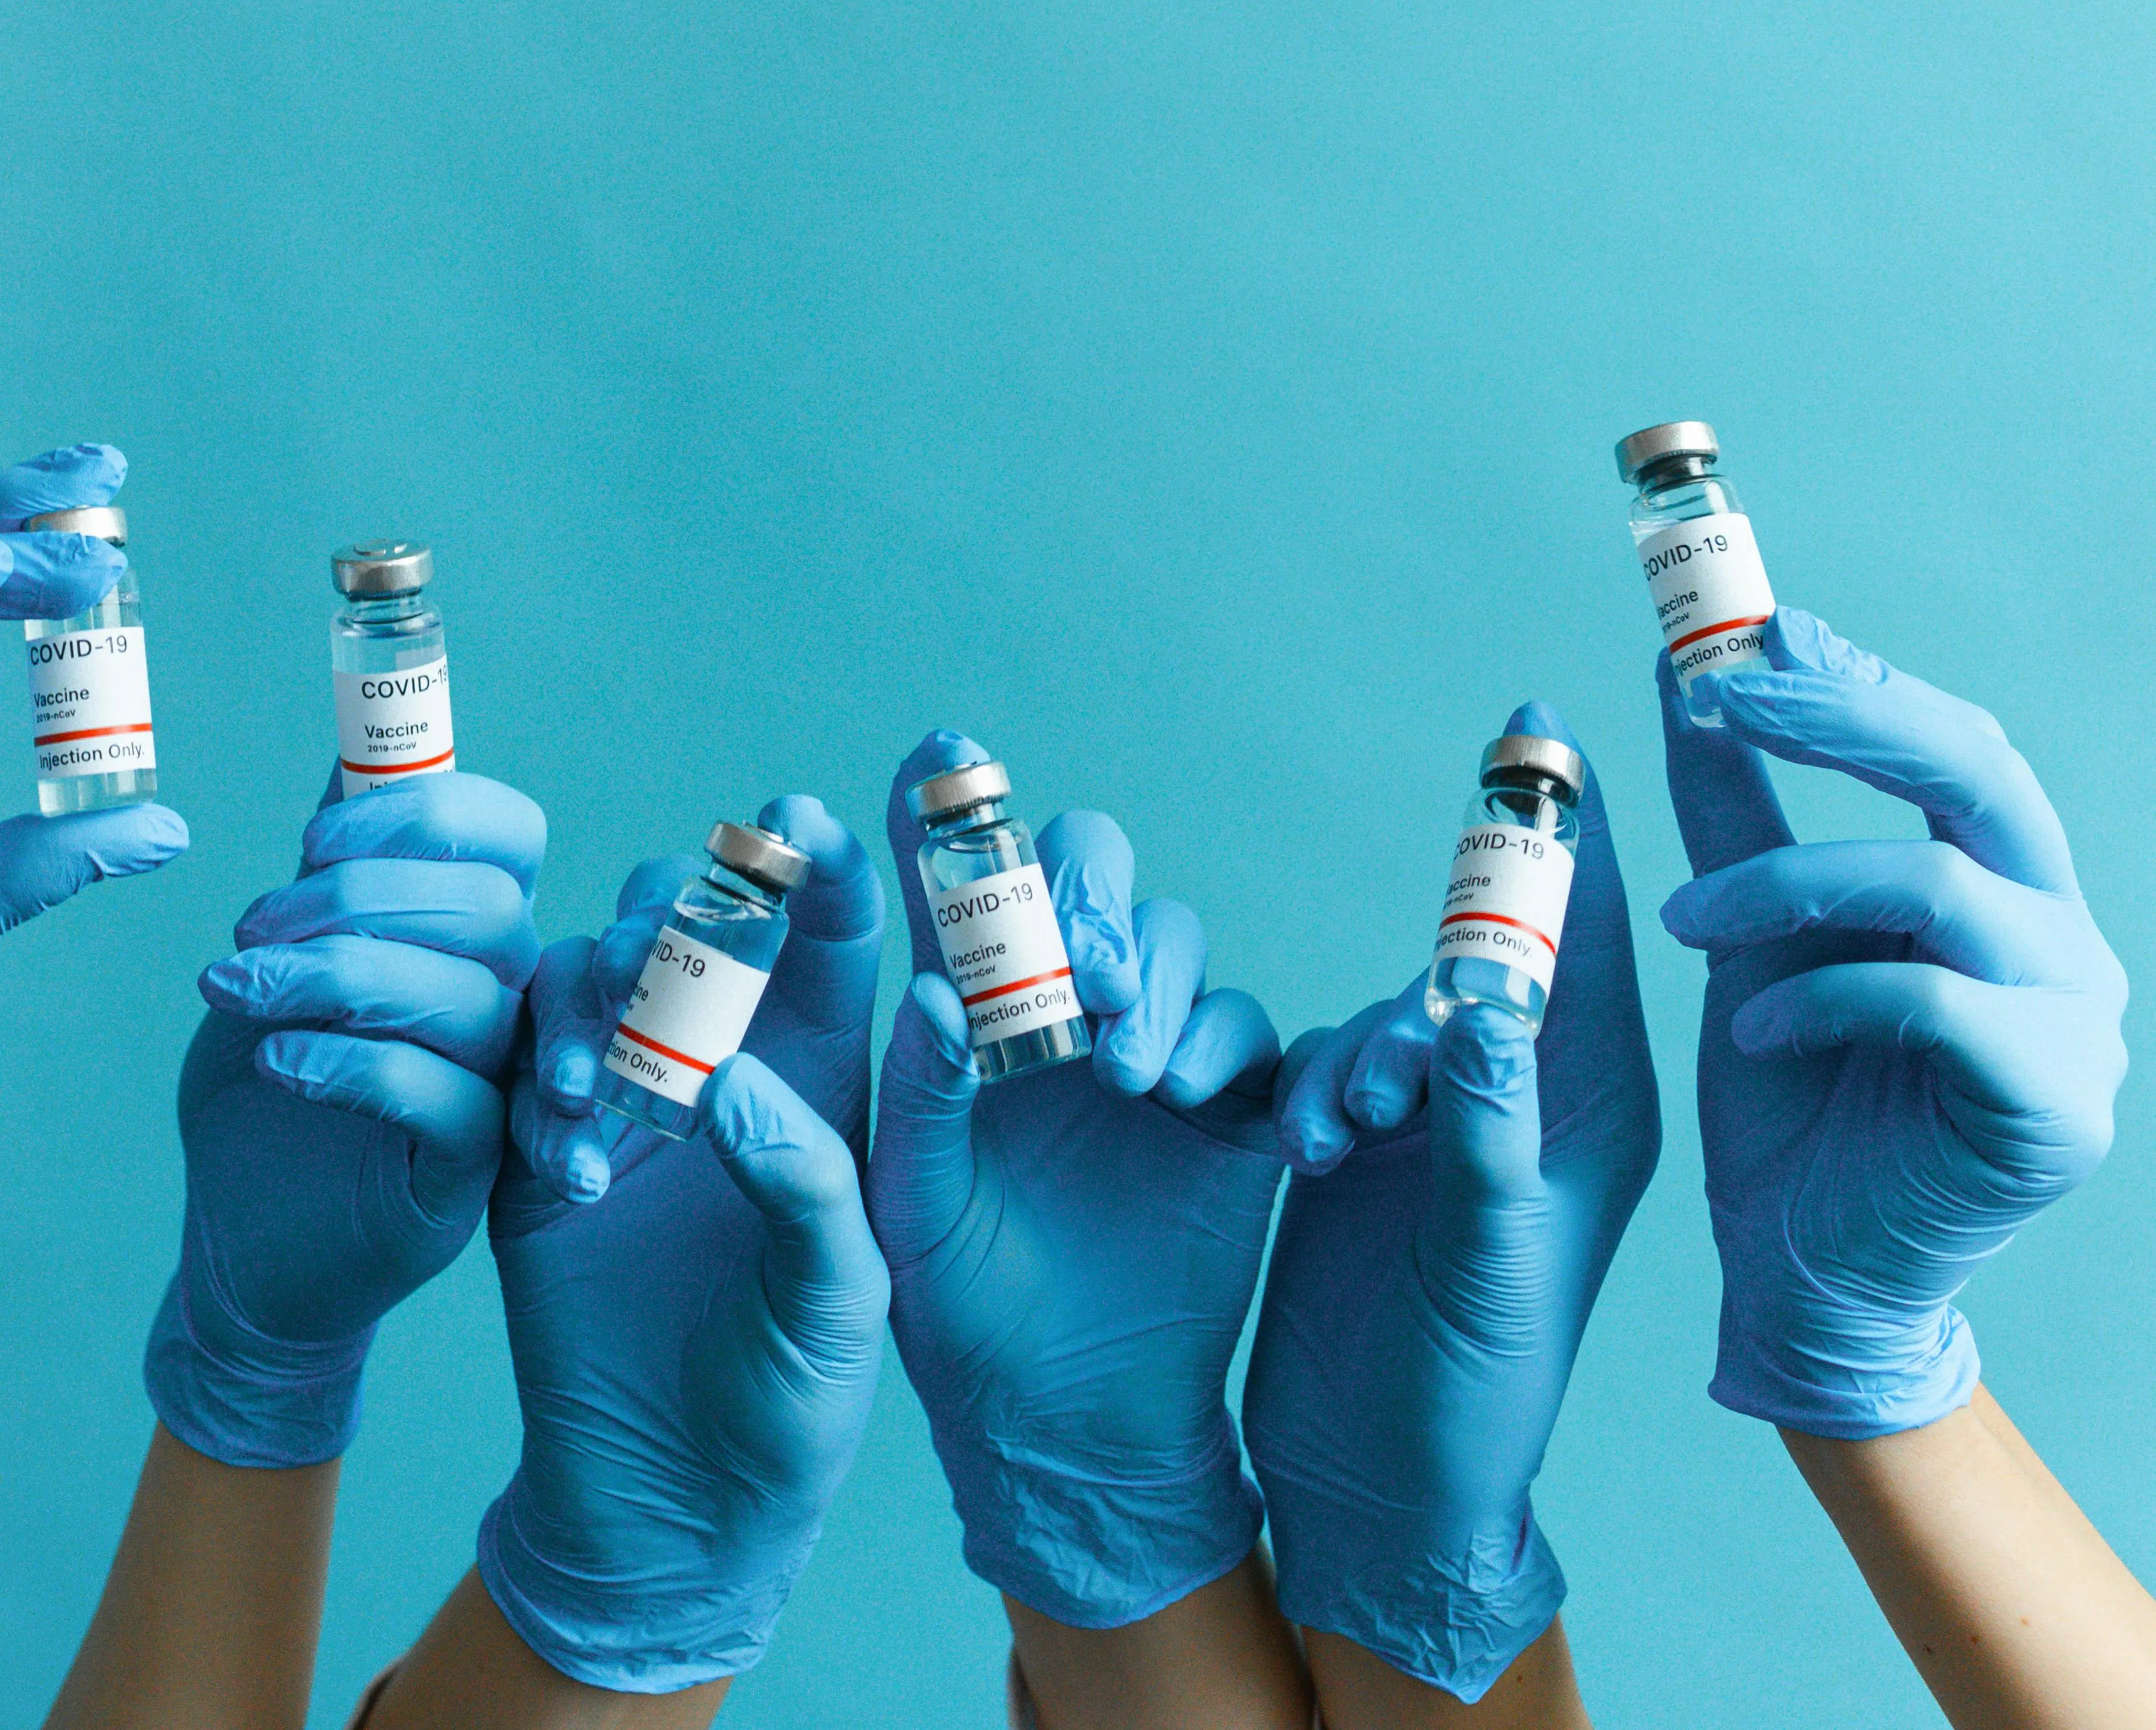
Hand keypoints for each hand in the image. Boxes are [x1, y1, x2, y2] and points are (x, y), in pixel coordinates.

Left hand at [146, 771, 544, 1466]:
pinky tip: (276, 1061)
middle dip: (360, 900)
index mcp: (469, 932)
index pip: (510, 835)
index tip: (316, 841)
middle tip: (246, 932)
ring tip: (232, 992)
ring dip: (338, 975)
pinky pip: (451, 1099)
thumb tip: (351, 756)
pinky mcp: (474, 1170)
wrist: (236, 1245)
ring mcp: (502, 1085)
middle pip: (490, 910)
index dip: (429, 814)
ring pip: (470, 1000)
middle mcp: (505, 998)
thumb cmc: (263, 1096)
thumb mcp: (279, 964)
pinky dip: (359, 1065)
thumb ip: (327, 872)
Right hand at [480, 802, 886, 1690]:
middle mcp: (722, 1066)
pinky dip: (536, 1092)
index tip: (801, 818)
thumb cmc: (794, 1404)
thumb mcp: (837, 1304)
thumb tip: (742, 1085)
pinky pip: (516, 1071)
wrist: (674, 1507)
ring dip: (595, 1001)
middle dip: (686, 903)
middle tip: (673, 937)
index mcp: (824, 1080)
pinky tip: (568, 1156)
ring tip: (602, 1090)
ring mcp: (623, 1102)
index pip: (830, 941)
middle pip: (699, 926)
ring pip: (595, 977)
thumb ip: (810, 1188)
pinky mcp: (537, 1152)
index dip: (820, 867)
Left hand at [869, 730, 1283, 1630]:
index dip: (948, 809)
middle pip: (1089, 874)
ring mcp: (1156, 1048)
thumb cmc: (953, 1311)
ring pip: (1178, 943)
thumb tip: (931, 993)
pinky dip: (1240, 1057)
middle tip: (1083, 970)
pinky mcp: (1236, 1109)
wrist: (1057, 1418)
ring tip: (1129, 1072)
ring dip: (1159, 982)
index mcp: (965, 1012)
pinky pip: (1262, 1041)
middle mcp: (1062, 1007)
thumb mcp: (905, 1212)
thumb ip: (913, 1102)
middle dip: (1089, 892)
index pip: (955, 881)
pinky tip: (1201, 1107)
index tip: (939, 749)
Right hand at [1245, 703, 1657, 1702]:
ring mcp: (1428, 1122)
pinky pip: (1311, 1065)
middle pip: (1484, 961)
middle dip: (1442, 939)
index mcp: (1586, 1115)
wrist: (1379, 1488)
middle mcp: (1512, 1101)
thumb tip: (1488, 997)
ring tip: (1339, 1125)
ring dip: (1352, 1046)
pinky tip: (1288, 1139)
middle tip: (1399, 951)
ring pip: (1387, 1014)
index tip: (1542, 728)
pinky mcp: (1347, 1149)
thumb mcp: (1492, 1262)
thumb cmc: (1471, 1396)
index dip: (1568, 837)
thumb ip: (1489, 1128)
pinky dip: (1293, 1083)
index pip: (1588, 947)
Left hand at [1658, 608, 2125, 1436]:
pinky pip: (1936, 1005)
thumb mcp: (1744, 938)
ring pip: (1936, 887)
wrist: (1799, 1270)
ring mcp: (2076, 1020)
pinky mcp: (2052, 1103)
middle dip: (1849, 719)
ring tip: (1685, 921)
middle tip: (1728, 692)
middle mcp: (2062, 937)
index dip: (1859, 680)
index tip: (1753, 628)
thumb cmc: (1786, 1099)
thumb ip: (1733, 813)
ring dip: (1787, 884)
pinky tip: (1753, 1034)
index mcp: (2005, 888)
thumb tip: (1687, 676)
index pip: (1951, 747)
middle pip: (1978, 776)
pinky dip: (1823, 1001)